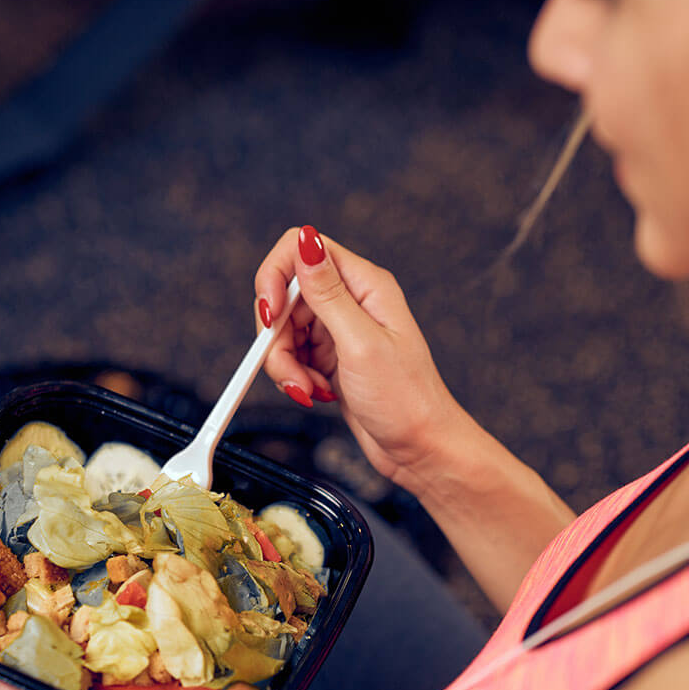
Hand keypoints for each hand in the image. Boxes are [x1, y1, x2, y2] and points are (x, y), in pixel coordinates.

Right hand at [254, 226, 466, 493]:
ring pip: (283, 331)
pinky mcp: (331, 358)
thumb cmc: (406, 400)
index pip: (301, 249)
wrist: (420, 449)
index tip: (269, 317)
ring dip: (284, 365)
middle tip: (289, 372)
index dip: (274, 278)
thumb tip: (305, 240)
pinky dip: (294, 378)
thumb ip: (328, 293)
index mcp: (364, 284)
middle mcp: (351, 301)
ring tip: (308, 391)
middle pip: (284, 296)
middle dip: (276, 337)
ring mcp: (340, 330)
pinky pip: (292, 356)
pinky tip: (316, 394)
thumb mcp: (361, 343)